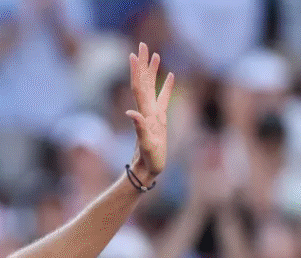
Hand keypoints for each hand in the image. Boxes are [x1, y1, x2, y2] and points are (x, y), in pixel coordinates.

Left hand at [126, 42, 174, 181]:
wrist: (146, 169)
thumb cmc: (148, 158)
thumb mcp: (146, 143)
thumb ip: (140, 128)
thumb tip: (130, 113)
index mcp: (145, 113)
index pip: (139, 87)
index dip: (136, 71)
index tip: (133, 55)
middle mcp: (147, 110)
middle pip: (144, 82)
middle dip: (143, 64)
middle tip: (142, 45)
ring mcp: (153, 114)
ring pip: (152, 87)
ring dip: (152, 71)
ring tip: (155, 54)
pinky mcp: (159, 119)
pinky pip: (164, 98)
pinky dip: (166, 86)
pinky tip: (171, 76)